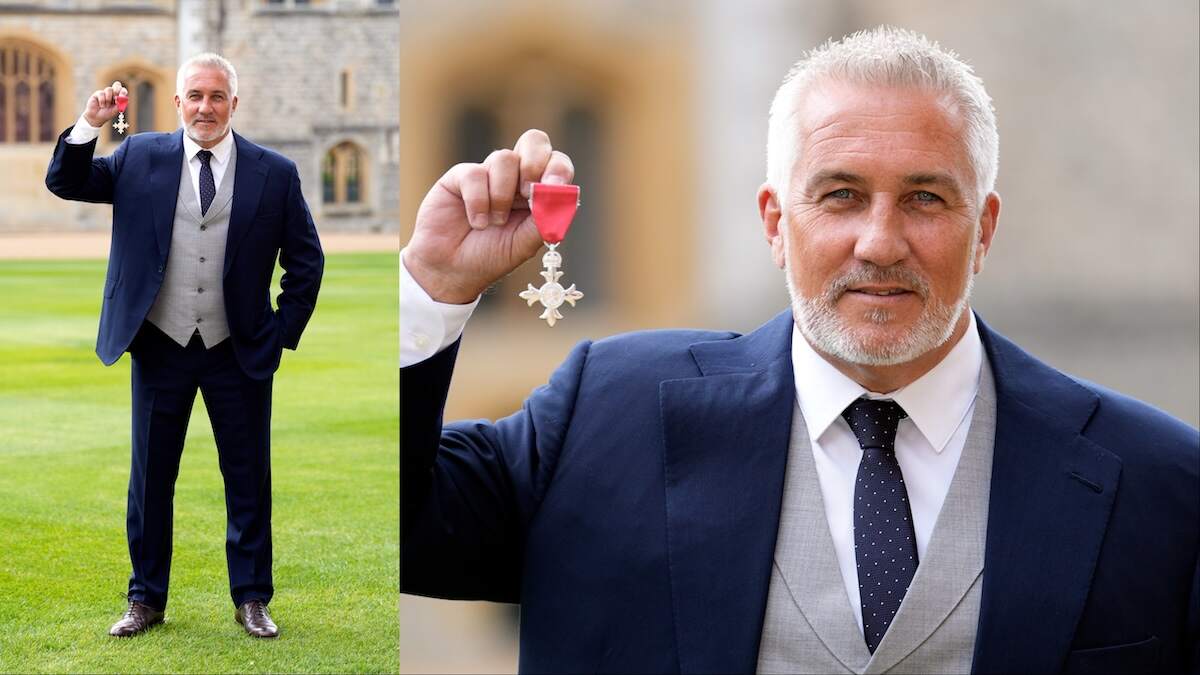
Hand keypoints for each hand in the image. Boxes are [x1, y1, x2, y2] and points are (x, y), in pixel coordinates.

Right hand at [83, 81, 127, 127]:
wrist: (97, 117)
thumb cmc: (108, 113)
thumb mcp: (117, 110)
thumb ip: (121, 103)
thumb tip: (123, 97)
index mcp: (119, 97)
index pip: (123, 90)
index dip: (123, 92)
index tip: (121, 97)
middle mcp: (113, 93)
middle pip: (117, 84)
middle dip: (117, 90)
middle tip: (115, 97)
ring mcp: (105, 92)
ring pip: (109, 89)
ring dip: (108, 99)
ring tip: (106, 106)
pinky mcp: (98, 93)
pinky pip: (101, 93)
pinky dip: (102, 101)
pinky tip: (101, 106)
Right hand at [404, 129, 575, 303]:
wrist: (451, 270)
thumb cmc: (490, 257)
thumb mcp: (525, 244)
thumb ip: (545, 219)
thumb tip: (560, 193)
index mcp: (537, 192)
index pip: (556, 163)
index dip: (558, 168)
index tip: (553, 185)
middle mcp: (515, 178)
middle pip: (534, 141)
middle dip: (534, 162)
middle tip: (527, 191)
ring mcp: (488, 174)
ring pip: (504, 158)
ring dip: (501, 195)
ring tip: (494, 222)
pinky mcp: (460, 177)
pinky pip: (475, 173)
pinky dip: (478, 201)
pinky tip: (476, 222)